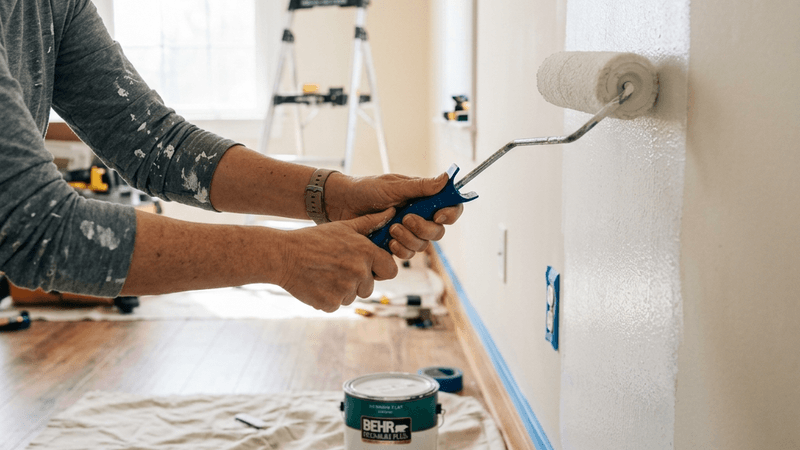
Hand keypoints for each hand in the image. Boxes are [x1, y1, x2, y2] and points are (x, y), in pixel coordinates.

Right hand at [278, 209, 398, 311]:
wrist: (283, 255)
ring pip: (351, 297)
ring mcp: (345, 289)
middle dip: (357, 282)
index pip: (390, 270)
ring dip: (341, 290)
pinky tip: (316, 283)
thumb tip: (392, 212)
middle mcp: (359, 272)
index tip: (369, 268)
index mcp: (366, 253)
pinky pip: (336, 305)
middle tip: (336, 268)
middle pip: (369, 287)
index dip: (380, 270)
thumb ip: (370, 222)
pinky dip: (327, 298)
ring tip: (323, 274)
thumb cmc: (314, 239)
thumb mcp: (343, 226)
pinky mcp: (330, 303)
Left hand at [325, 172, 463, 258]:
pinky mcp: (394, 245)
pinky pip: (407, 254)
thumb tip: (446, 178)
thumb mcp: (393, 186)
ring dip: (409, 239)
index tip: (439, 215)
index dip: (451, 214)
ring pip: (422, 245)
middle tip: (406, 219)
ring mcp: (407, 232)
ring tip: (391, 229)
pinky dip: (400, 250)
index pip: (449, 208)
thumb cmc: (366, 189)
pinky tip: (388, 241)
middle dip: (424, 228)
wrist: (341, 204)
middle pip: (438, 231)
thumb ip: (420, 187)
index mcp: (422, 200)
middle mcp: (419, 217)